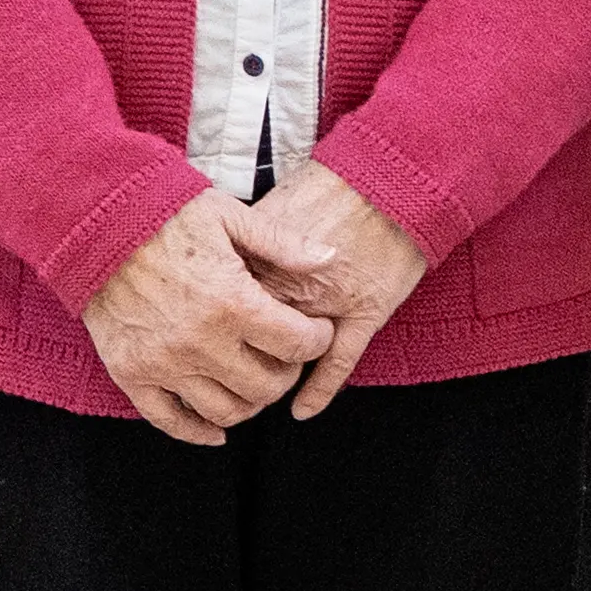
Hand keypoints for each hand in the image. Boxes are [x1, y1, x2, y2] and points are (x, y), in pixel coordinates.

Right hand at [82, 190, 335, 446]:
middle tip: (284, 355)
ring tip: (252, 380)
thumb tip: (331, 258)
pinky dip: (198, 432)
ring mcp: (164, 363)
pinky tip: (216, 430)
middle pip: (266, 386)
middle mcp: (200, 342)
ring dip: (249, 403)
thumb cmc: (166, 213)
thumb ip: (282, 244)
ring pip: (226, 411)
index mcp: (232, 302)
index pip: (297, 344)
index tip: (314, 330)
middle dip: (286, 373)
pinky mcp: (132, 374)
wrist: (94, 223)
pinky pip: (171, 421)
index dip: (316, 339)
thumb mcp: (229, 216)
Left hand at [233, 162, 434, 419]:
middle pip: (249, 335)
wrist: (394, 178)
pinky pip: (337, 364)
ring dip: (272, 378)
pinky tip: (301, 412)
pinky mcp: (364, 314)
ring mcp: (329, 302)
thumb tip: (212, 259)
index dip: (209, 322)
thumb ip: (245, 240)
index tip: (196, 335)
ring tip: (255, 393)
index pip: (223, 300)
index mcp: (265, 255)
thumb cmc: (334, 184)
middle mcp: (292, 283)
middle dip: (233, 357)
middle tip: (219, 375)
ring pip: (290, 355)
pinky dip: (318, 391)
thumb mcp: (276, 204)